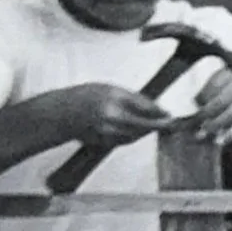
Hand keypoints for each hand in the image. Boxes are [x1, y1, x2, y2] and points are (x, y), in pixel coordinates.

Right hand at [53, 83, 175, 148]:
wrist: (62, 113)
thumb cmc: (85, 97)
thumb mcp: (110, 89)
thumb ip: (133, 99)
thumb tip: (156, 108)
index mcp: (113, 96)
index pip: (144, 106)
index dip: (159, 112)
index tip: (169, 115)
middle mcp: (110, 115)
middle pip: (143, 124)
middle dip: (158, 125)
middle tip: (169, 124)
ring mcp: (106, 130)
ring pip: (135, 135)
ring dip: (146, 131)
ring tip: (154, 126)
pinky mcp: (103, 141)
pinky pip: (125, 140)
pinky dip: (134, 136)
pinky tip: (137, 131)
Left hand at [190, 68, 231, 145]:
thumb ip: (227, 86)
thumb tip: (202, 100)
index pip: (213, 86)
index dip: (201, 98)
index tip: (194, 107)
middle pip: (218, 101)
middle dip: (204, 115)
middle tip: (194, 124)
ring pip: (228, 114)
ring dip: (214, 126)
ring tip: (202, 134)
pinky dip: (230, 133)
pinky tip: (221, 141)